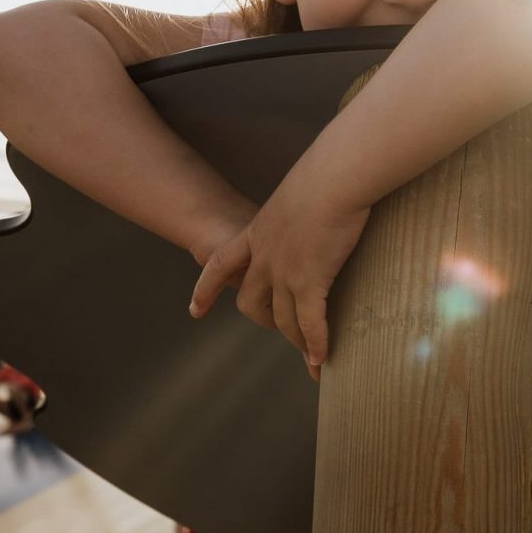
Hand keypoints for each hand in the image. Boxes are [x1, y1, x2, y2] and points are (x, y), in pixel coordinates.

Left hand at [189, 164, 369, 380]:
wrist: (336, 175)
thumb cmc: (331, 172)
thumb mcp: (304, 189)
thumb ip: (304, 204)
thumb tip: (321, 201)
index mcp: (259, 231)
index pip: (221, 264)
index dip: (207, 289)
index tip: (195, 310)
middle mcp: (265, 256)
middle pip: (251, 302)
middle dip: (265, 322)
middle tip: (284, 332)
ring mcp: (285, 271)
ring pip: (282, 319)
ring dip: (297, 341)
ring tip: (311, 359)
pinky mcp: (310, 280)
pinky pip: (310, 322)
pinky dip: (315, 344)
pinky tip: (322, 360)